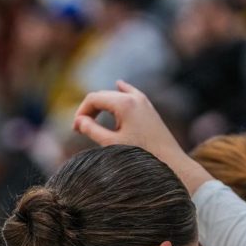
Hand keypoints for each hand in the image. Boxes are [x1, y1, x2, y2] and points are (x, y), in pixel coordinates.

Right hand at [73, 81, 211, 192]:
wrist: (170, 161)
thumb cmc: (141, 155)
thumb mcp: (111, 144)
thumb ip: (91, 130)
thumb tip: (78, 121)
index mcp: (124, 103)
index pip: (93, 98)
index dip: (81, 111)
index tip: (76, 128)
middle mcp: (134, 97)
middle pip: (103, 95)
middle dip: (89, 109)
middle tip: (80, 128)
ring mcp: (143, 101)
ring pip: (115, 95)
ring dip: (101, 105)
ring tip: (92, 120)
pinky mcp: (148, 108)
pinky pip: (131, 93)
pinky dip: (121, 91)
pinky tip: (119, 84)